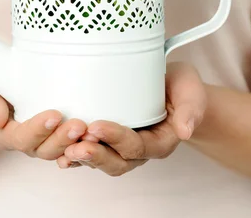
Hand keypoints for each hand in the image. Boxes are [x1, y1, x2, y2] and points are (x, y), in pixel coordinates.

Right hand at [0, 74, 86, 159]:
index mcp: (6, 133)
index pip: (22, 137)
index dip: (38, 129)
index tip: (54, 115)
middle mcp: (28, 142)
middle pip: (45, 149)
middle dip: (62, 139)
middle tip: (79, 125)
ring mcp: (45, 141)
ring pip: (62, 151)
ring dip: (77, 143)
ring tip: (91, 130)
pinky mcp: (60, 137)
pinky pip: (73, 148)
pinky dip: (85, 145)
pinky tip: (99, 137)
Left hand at [57, 62, 205, 174]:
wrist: (172, 87)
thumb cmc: (180, 87)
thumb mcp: (191, 91)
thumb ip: (191, 109)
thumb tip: (185, 130)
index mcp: (161, 142)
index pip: (137, 146)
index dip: (116, 139)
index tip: (97, 125)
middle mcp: (140, 151)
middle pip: (116, 162)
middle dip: (95, 155)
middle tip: (76, 145)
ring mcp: (121, 148)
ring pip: (100, 161)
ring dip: (81, 158)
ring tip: (64, 150)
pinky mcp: (107, 142)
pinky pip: (90, 155)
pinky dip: (74, 156)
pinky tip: (59, 152)